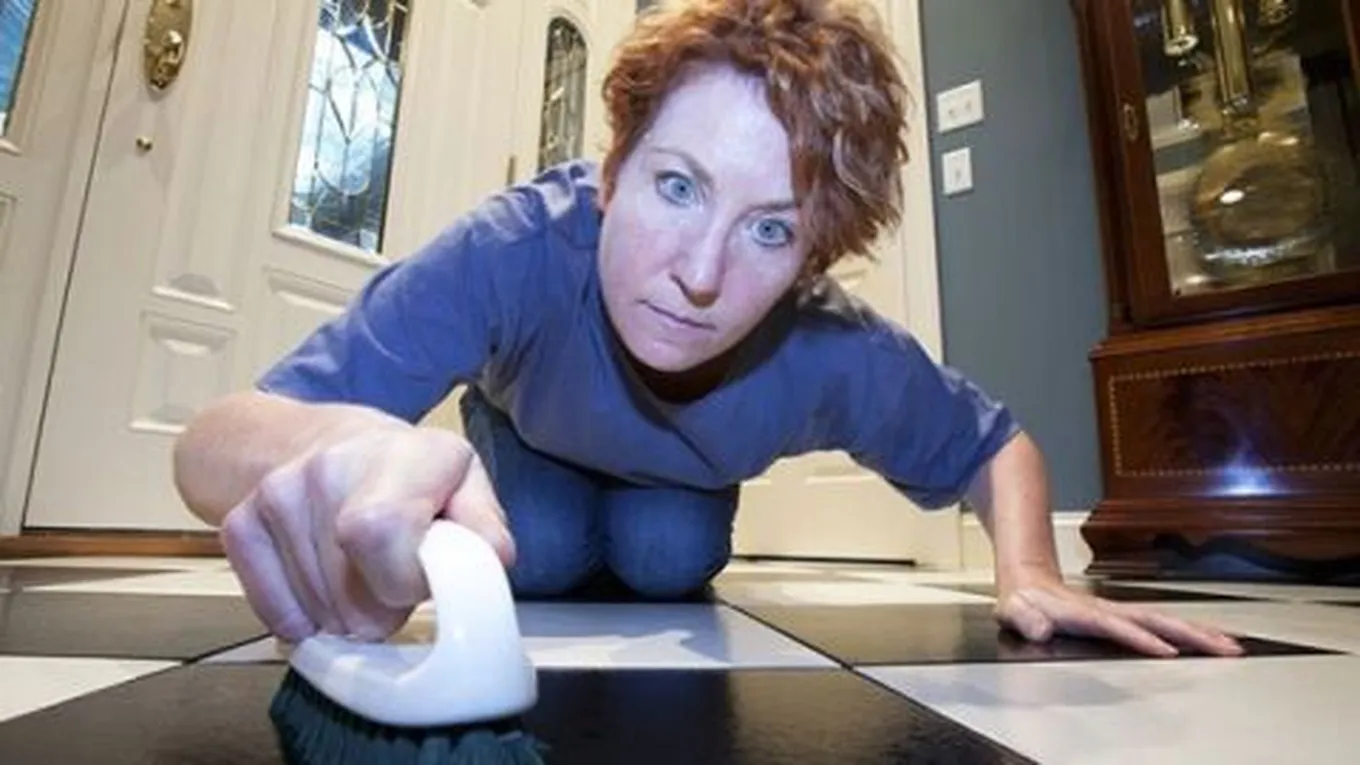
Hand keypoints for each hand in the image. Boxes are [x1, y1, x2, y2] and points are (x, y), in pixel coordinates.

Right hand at [219, 425, 514, 643]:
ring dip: (344, 615)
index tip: (420, 579)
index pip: (377, 531)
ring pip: (316, 611)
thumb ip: (483, 528)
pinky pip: (272, 610)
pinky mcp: (242, 522)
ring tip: (361, 573)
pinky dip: (301, 617)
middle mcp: (330, 466)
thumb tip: (490, 561)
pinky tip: (323, 589)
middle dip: (381, 610)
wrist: (332, 440)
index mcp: (401, 455)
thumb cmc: (411, 473)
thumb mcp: (465, 484)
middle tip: (392, 580)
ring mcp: (278, 494)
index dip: (402, 579)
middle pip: (350, 593)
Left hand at [993, 570, 1244, 657]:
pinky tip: (1209, 641)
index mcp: (1086, 614)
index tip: (1167, 652)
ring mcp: (1120, 612)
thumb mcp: (1015, 610)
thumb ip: (1026, 618)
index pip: (1120, 627)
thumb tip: (1039, 628)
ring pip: (1166, 621)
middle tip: (1226, 647)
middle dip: (1192, 634)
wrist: (1028, 582)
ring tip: (1232, 645)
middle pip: (1158, 621)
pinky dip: (1189, 632)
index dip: (1142, 639)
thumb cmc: (1023, 602)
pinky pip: (1162, 625)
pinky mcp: (1125, 618)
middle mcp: (1110, 610)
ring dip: (1200, 633)